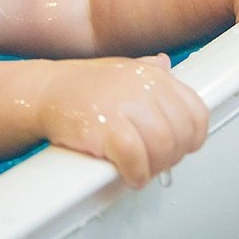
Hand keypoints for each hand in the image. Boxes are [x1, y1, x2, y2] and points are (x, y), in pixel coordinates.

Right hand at [39, 53, 207, 187]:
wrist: (41, 92)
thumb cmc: (78, 85)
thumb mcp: (117, 69)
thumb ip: (146, 70)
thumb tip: (166, 64)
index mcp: (152, 75)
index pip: (196, 112)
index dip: (191, 138)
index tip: (177, 148)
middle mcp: (144, 87)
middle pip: (181, 135)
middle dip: (171, 157)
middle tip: (153, 163)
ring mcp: (125, 105)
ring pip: (163, 148)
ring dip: (153, 168)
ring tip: (139, 171)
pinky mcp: (105, 126)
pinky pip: (136, 159)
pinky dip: (136, 174)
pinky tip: (129, 175)